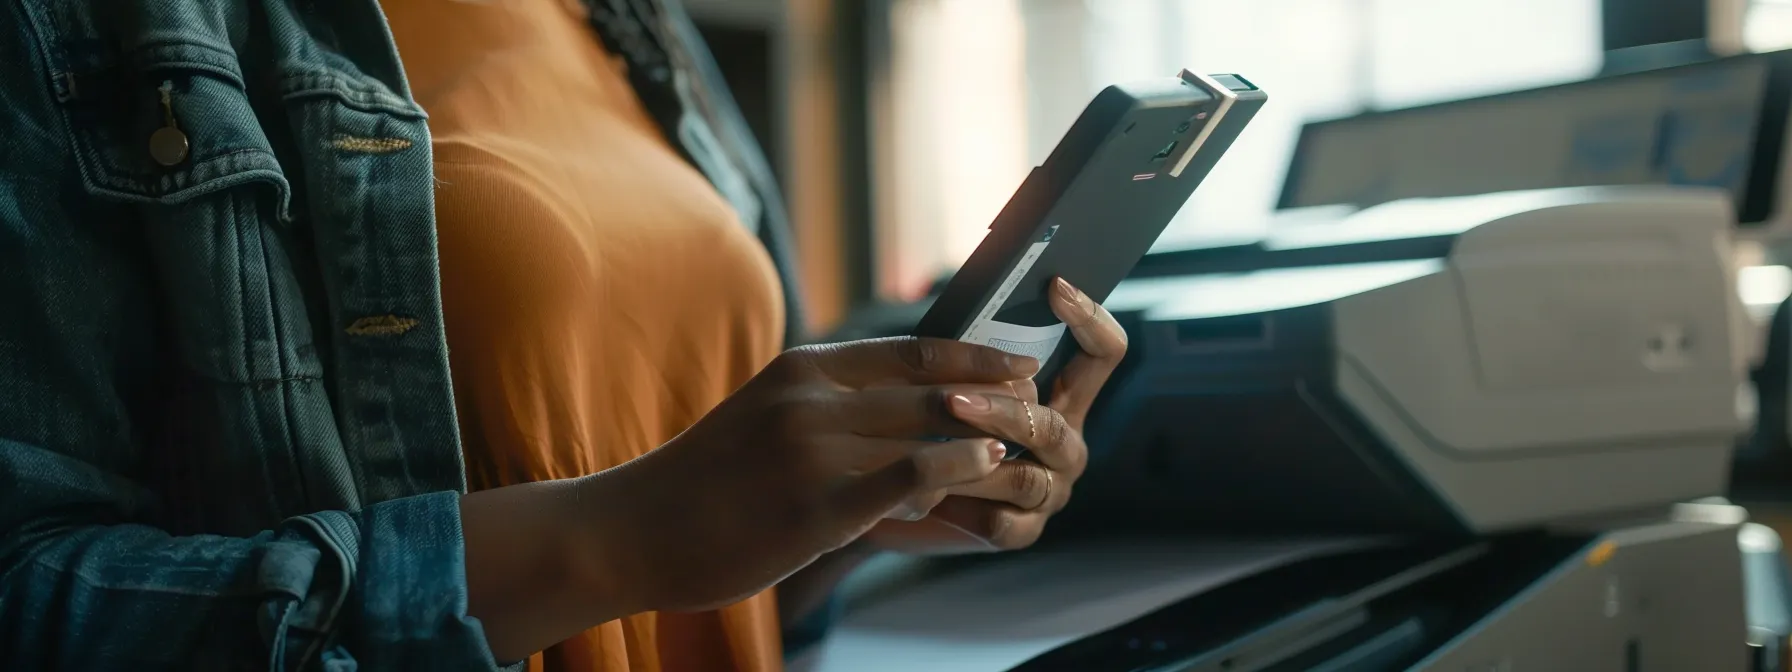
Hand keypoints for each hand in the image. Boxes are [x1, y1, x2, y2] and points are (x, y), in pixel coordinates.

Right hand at [569, 337, 1038, 614]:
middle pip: (931, 389)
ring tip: (1025, 451)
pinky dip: (955, 472)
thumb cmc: (703, 482)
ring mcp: (813, 451)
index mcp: (802, 370)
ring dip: (984, 443)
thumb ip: (831, 411)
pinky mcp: (815, 506)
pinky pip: (906, 478)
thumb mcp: (765, 419)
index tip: (1017, 366)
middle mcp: (811, 399)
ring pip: (928, 432)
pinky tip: (982, 474)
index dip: (973, 357)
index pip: (910, 351)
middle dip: (996, 400)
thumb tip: (905, 422)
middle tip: (1043, 406)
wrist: (632, 527)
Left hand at [862, 278, 1127, 553]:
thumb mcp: (954, 378)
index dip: (1090, 318)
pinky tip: (933, 494)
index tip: (1056, 286)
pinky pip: (1005, 522)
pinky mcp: (1022, 531)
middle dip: (1002, 411)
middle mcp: (1067, 444)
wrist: (894, 495)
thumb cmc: (928, 421)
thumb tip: (973, 302)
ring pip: (1028, 478)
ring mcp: (1050, 490)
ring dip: (979, 463)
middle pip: (1054, 425)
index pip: (1103, 353)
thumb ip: (975, 353)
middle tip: (951, 401)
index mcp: (1064, 397)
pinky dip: (968, 509)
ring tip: (933, 452)